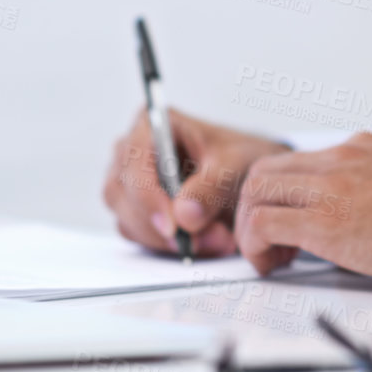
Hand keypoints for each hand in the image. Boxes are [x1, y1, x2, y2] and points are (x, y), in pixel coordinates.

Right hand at [102, 109, 289, 257]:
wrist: (250, 177)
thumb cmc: (239, 158)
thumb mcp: (235, 165)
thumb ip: (211, 187)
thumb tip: (182, 216)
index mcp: (152, 124)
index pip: (133, 162)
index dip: (147, 197)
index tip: (173, 227)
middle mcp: (132, 152)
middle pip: (122, 195)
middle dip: (162, 226)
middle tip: (210, 239)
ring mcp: (130, 183)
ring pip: (128, 220)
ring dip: (170, 241)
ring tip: (219, 239)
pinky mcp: (136, 211)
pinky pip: (140, 236)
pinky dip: (171, 247)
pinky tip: (207, 242)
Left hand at [234, 133, 371, 291]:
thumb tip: (370, 216)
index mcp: (362, 149)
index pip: (299, 161)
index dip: (283, 195)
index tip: (290, 225)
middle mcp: (341, 158)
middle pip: (267, 170)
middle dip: (257, 207)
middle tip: (274, 243)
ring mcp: (330, 185)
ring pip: (256, 189)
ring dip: (253, 226)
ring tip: (273, 257)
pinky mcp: (325, 221)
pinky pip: (263, 223)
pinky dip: (256, 245)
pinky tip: (274, 265)